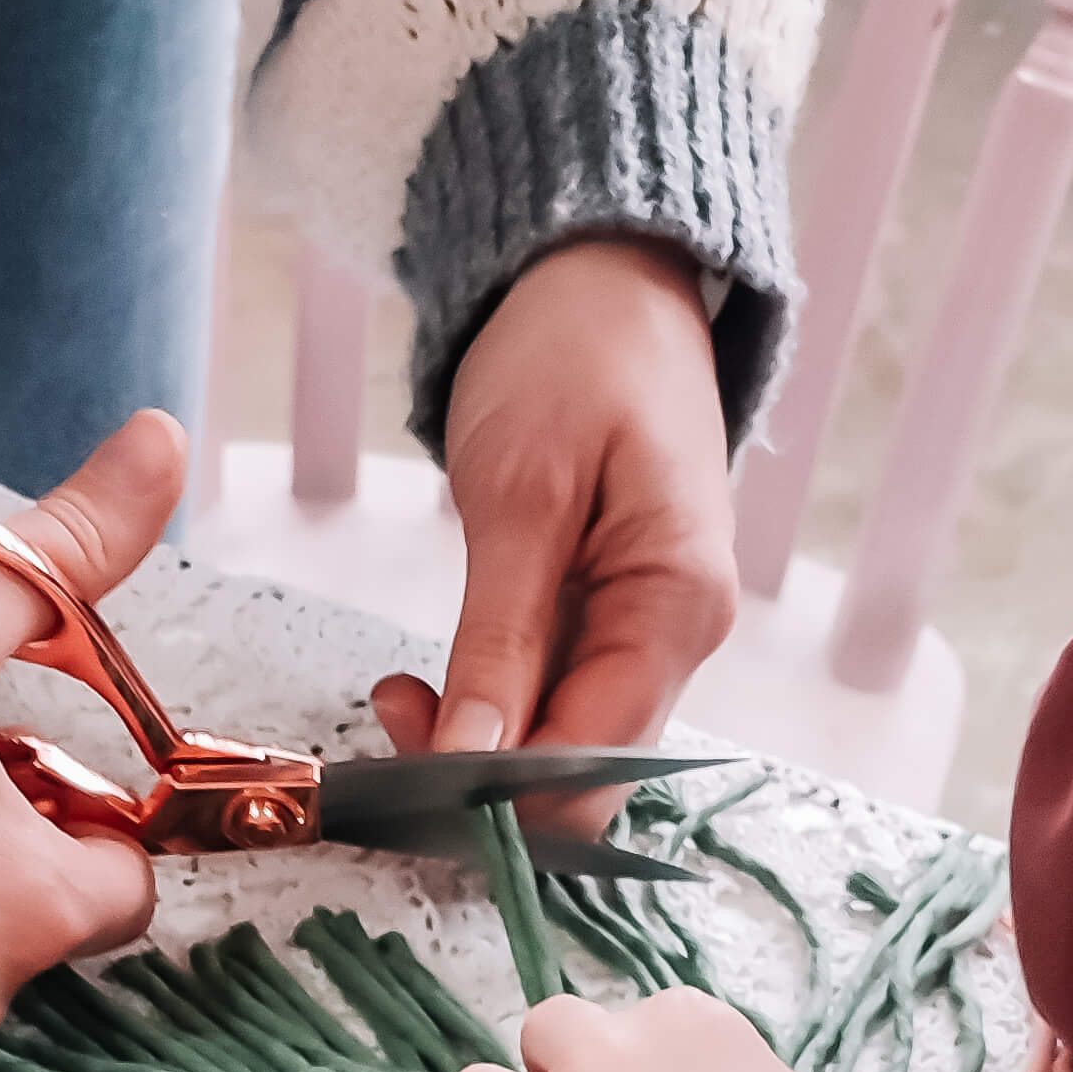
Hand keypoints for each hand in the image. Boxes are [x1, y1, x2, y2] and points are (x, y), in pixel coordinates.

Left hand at [371, 238, 737, 823]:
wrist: (606, 278)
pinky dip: (489, 709)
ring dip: (477, 745)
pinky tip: (434, 683)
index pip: (596, 762)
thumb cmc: (575, 354)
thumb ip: (499, 639)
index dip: (502, 793)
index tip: (406, 769)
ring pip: (563, 747)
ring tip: (400, 692)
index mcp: (680, 607)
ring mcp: (650, 638)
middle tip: (392, 713)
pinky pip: (553, 703)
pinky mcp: (611, 627)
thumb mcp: (522, 494)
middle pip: (584, 774)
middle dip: (484, 776)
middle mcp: (681, 640)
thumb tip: (471, 760)